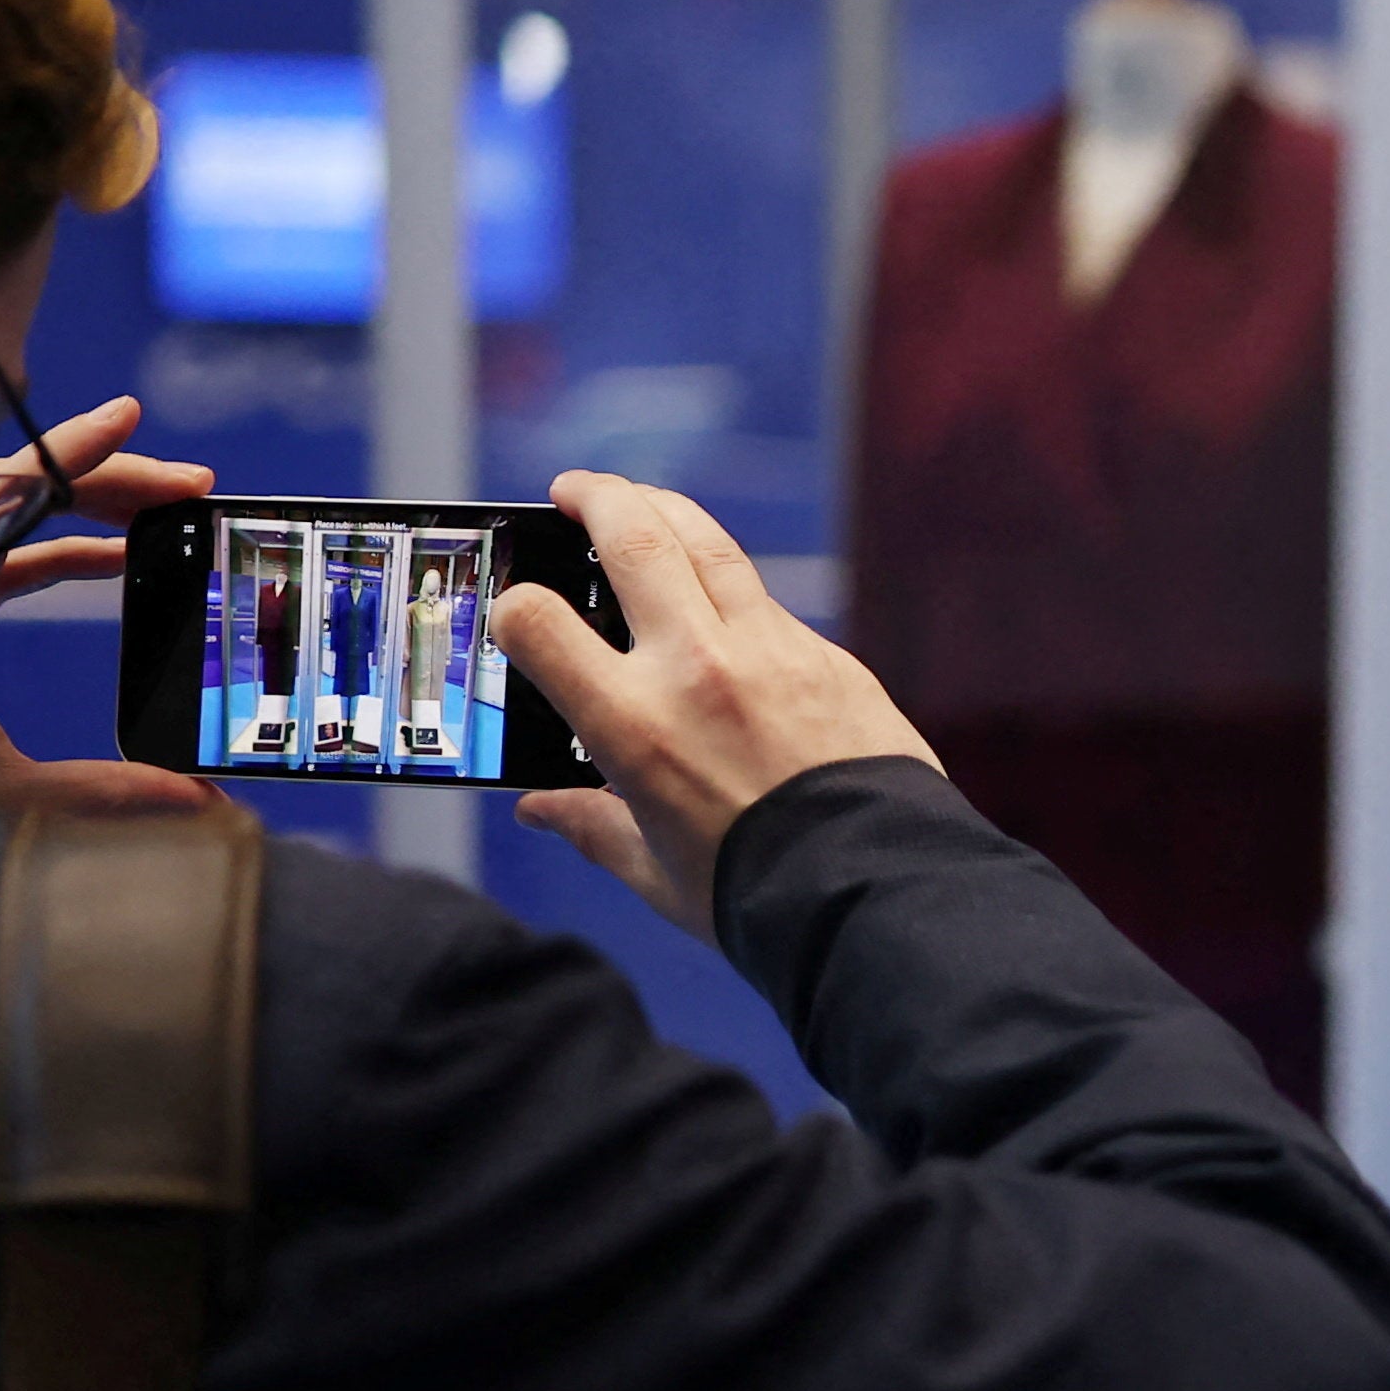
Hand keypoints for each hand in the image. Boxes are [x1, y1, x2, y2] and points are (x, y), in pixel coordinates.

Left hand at [0, 395, 223, 815]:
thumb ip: (90, 792)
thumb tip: (195, 801)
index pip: (14, 494)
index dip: (75, 450)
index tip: (130, 416)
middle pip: (28, 488)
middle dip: (113, 479)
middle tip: (190, 489)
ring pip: (18, 511)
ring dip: (94, 507)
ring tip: (169, 515)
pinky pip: (6, 545)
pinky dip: (65, 543)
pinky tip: (118, 562)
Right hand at [496, 472, 937, 929]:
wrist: (876, 895)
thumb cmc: (757, 898)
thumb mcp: (654, 872)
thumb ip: (592, 827)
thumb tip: (542, 811)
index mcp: (633, 725)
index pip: (538, 623)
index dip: (513, 607)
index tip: (516, 611)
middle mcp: (695, 668)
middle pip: (633, 537)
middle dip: (595, 498)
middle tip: (573, 492)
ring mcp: (768, 650)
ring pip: (707, 543)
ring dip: (664, 509)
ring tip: (638, 503)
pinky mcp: (827, 657)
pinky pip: (765, 601)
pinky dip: (730, 585)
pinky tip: (719, 597)